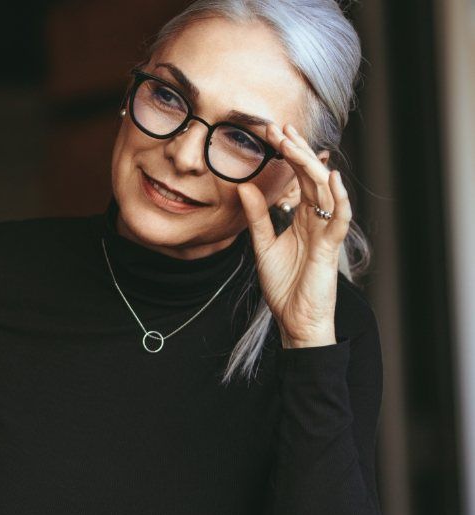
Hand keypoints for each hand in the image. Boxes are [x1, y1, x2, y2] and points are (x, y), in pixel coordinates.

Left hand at [236, 123, 352, 348]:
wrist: (296, 319)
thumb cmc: (284, 285)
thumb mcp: (262, 245)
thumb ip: (256, 216)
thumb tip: (243, 186)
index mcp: (302, 217)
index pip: (297, 178)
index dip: (287, 155)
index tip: (271, 132)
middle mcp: (317, 219)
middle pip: (310, 177)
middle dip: (297, 151)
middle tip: (279, 127)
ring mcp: (326, 231)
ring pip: (323, 190)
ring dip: (310, 165)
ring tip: (295, 144)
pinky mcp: (331, 247)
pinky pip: (338, 218)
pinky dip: (337, 197)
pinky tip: (331, 177)